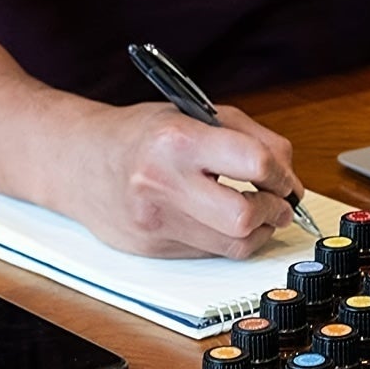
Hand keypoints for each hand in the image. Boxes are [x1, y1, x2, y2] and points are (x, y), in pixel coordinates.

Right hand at [73, 101, 302, 257]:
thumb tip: (290, 176)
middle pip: (244, 218)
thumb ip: (253, 137)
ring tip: (257, 211)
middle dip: (274, 211)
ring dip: (259, 231)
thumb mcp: (199, 114)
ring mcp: (156, 223)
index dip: (281, 175)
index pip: (253, 163)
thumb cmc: (143, 134)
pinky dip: (228, 239)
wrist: (78, 162)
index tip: (285, 178)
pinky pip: (211, 254)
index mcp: (178, 141)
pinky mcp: (154, 250)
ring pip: (233, 246)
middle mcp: (163, 185)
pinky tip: (222, 219)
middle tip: (279, 202)